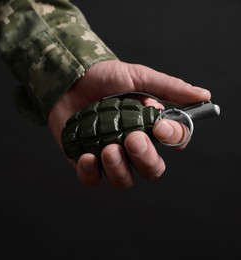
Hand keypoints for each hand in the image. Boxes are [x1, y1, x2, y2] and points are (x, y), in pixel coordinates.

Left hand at [47, 59, 210, 188]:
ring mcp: (108, 155)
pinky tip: (87, 156)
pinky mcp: (85, 161)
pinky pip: (92, 180)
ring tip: (108, 148)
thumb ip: (168, 87)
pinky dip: (91, 173)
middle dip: (145, 158)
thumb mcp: (138, 77)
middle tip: (132, 139)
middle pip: (151, 169)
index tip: (160, 128)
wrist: (69, 79)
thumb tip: (203, 95)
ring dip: (119, 168)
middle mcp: (132, 146)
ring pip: (123, 180)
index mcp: (150, 126)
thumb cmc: (105, 77)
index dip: (172, 139)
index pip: (173, 142)